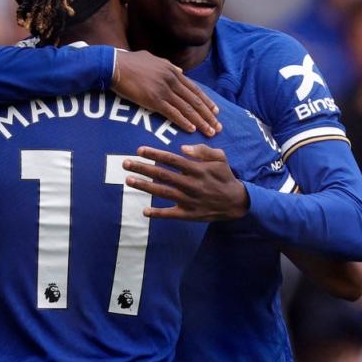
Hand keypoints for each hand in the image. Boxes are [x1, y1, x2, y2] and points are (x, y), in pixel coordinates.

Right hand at [112, 50, 220, 135]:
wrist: (114, 65)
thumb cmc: (130, 62)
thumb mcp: (153, 59)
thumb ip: (168, 65)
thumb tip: (180, 70)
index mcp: (173, 71)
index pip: (195, 89)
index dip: (206, 102)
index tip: (215, 112)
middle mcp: (172, 80)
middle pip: (195, 101)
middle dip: (208, 116)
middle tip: (218, 127)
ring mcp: (164, 90)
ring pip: (187, 109)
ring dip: (201, 122)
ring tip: (210, 132)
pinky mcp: (153, 100)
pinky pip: (173, 114)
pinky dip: (184, 122)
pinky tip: (192, 130)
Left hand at [123, 144, 248, 220]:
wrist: (236, 202)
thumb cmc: (225, 177)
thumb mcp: (220, 158)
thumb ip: (203, 150)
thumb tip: (183, 147)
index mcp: (197, 169)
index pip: (172, 159)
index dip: (155, 154)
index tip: (139, 150)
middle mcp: (191, 184)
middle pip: (162, 175)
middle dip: (142, 168)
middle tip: (125, 163)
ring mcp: (189, 200)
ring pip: (163, 192)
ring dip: (144, 186)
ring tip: (128, 180)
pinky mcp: (189, 214)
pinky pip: (170, 214)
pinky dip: (157, 213)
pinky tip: (144, 211)